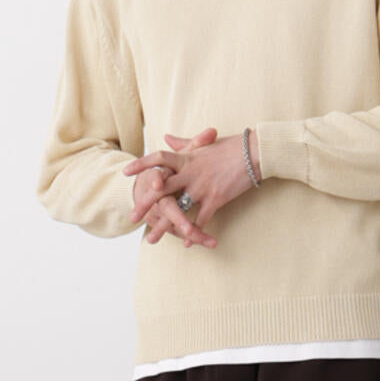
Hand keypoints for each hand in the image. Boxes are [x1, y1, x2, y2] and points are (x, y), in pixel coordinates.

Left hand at [123, 130, 256, 240]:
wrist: (254, 152)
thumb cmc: (232, 146)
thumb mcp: (204, 143)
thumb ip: (183, 143)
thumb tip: (167, 137)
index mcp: (186, 158)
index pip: (158, 158)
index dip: (141, 164)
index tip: (125, 172)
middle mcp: (190, 173)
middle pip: (161, 190)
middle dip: (145, 204)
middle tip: (132, 217)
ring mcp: (202, 187)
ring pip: (177, 210)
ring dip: (164, 226)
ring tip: (152, 239)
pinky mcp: (216, 199)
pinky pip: (200, 219)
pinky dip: (192, 232)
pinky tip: (186, 244)